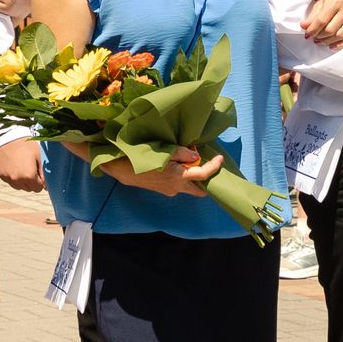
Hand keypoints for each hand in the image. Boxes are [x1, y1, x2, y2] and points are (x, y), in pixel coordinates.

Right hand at [0, 136, 45, 191]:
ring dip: (23, 181)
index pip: (38, 188)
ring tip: (23, 168)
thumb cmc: (26, 145)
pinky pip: (11, 182)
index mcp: (29, 176)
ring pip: (20, 187)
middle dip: (32, 182)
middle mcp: (18, 180)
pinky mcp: (1, 175)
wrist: (8, 137)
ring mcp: (8, 178)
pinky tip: (15, 167)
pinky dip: (14, 178)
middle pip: (29, 189)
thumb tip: (46, 187)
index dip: (40, 182)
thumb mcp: (39, 157)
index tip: (39, 173)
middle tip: (31, 169)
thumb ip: (44, 174)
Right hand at [100, 145, 220, 198]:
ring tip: (189, 161)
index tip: (220, 158)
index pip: (203, 175)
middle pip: (200, 190)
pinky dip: (183, 177)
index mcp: (179, 177)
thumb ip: (184, 154)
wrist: (122, 169)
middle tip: (208, 166)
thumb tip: (196, 157)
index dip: (214, 167)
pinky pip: (179, 185)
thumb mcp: (166, 150)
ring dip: (193, 177)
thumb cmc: (143, 157)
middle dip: (206, 181)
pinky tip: (177, 166)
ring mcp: (170, 191)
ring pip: (189, 187)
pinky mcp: (164, 190)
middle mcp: (177, 188)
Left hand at [301, 0, 342, 48]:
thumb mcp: (319, 3)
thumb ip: (312, 16)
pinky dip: (340, 44)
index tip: (307, 34)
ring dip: (327, 41)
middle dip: (319, 36)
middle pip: (330, 30)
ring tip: (320, 41)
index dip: (312, 30)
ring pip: (339, 36)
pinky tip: (332, 46)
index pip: (322, 21)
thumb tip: (304, 27)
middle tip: (314, 38)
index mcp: (335, 2)